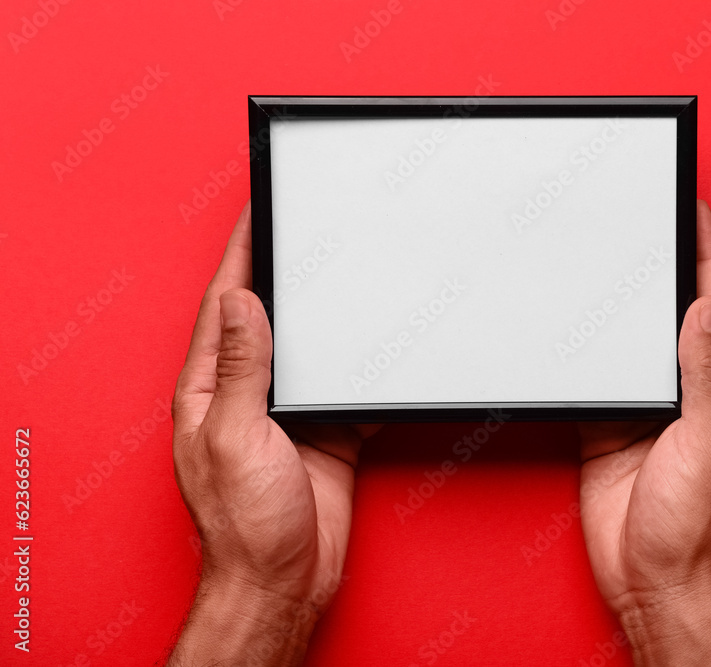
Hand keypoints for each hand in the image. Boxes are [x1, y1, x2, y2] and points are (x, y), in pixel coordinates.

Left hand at [168, 201, 378, 665]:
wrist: (284, 582)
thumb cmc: (245, 525)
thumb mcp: (237, 436)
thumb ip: (241, 368)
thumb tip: (239, 301)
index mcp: (211, 388)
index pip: (224, 304)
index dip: (241, 255)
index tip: (258, 213)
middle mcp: (248, 393)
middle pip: (270, 317)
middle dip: (286, 271)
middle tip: (308, 227)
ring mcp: (290, 412)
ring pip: (313, 348)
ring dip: (330, 315)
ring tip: (349, 272)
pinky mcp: (327, 432)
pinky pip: (348, 388)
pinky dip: (366, 368)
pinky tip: (383, 346)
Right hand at [578, 201, 710, 665]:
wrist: (652, 579)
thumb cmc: (694, 526)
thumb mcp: (708, 443)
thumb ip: (705, 376)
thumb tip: (706, 309)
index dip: (705, 253)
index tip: (693, 208)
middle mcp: (686, 388)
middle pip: (672, 309)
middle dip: (661, 260)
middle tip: (645, 213)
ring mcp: (645, 405)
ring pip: (631, 336)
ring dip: (622, 297)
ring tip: (606, 251)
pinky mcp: (608, 424)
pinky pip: (596, 374)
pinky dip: (586, 346)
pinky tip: (575, 322)